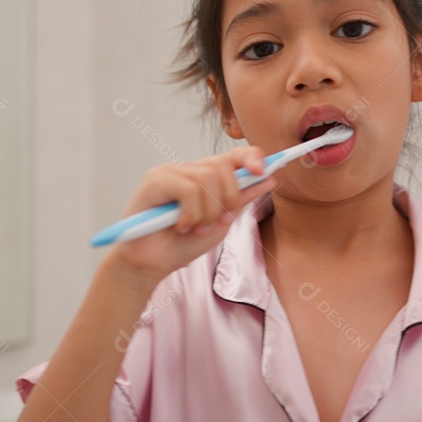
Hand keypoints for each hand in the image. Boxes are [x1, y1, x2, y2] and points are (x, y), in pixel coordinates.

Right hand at [110, 146, 276, 283]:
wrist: (152, 265)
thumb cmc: (181, 245)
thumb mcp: (221, 223)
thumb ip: (241, 200)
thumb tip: (269, 179)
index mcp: (205, 177)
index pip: (233, 156)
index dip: (251, 158)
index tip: (264, 171)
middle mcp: (187, 169)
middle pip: (223, 166)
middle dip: (228, 199)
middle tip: (216, 222)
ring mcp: (170, 172)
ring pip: (207, 179)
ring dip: (207, 213)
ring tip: (194, 229)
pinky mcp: (154, 181)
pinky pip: (188, 189)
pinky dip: (191, 214)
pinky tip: (181, 226)